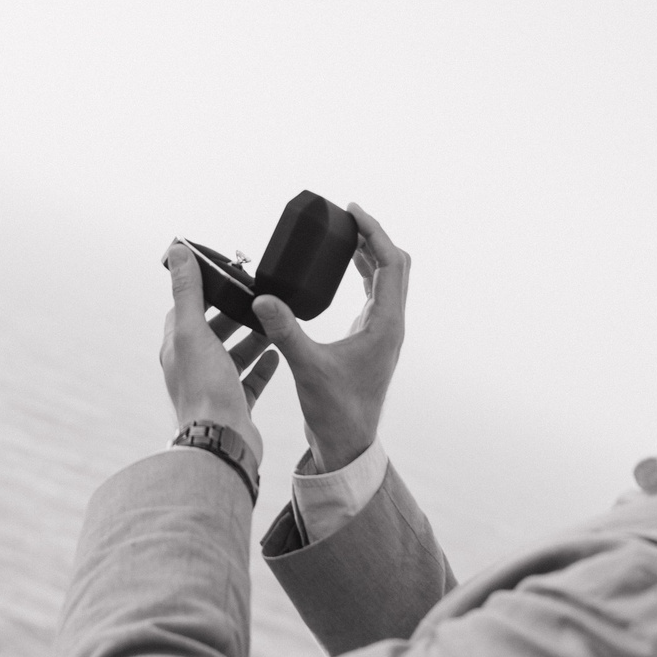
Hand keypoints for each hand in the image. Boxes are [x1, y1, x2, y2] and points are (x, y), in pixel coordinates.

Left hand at [160, 242, 279, 463]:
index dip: (203, 291)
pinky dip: (262, 366)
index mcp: (177, 349)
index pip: (185, 311)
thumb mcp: (194, 331)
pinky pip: (249, 381)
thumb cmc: (205, 388)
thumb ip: (188, 291)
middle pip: (211, 332)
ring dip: (251, 337)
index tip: (225, 276)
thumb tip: (176, 251)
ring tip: (271, 321)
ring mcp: (214, 388)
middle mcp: (191, 368)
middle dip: (232, 313)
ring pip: (232, 355)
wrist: (222, 443)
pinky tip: (275, 353)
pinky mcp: (235, 406)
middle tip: (255, 296)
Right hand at [251, 204, 407, 473]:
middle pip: (395, 266)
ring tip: (345, 233)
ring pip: (387, 280)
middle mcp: (390, 324)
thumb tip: (261, 299)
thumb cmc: (335, 412)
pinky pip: (375, 294)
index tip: (352, 211)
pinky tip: (345, 268)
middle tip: (346, 217)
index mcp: (386, 325)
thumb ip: (286, 332)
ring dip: (371, 254)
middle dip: (374, 237)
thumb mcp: (308, 368)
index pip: (391, 265)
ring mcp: (383, 332)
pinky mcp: (371, 339)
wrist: (347, 445)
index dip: (374, 233)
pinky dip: (365, 273)